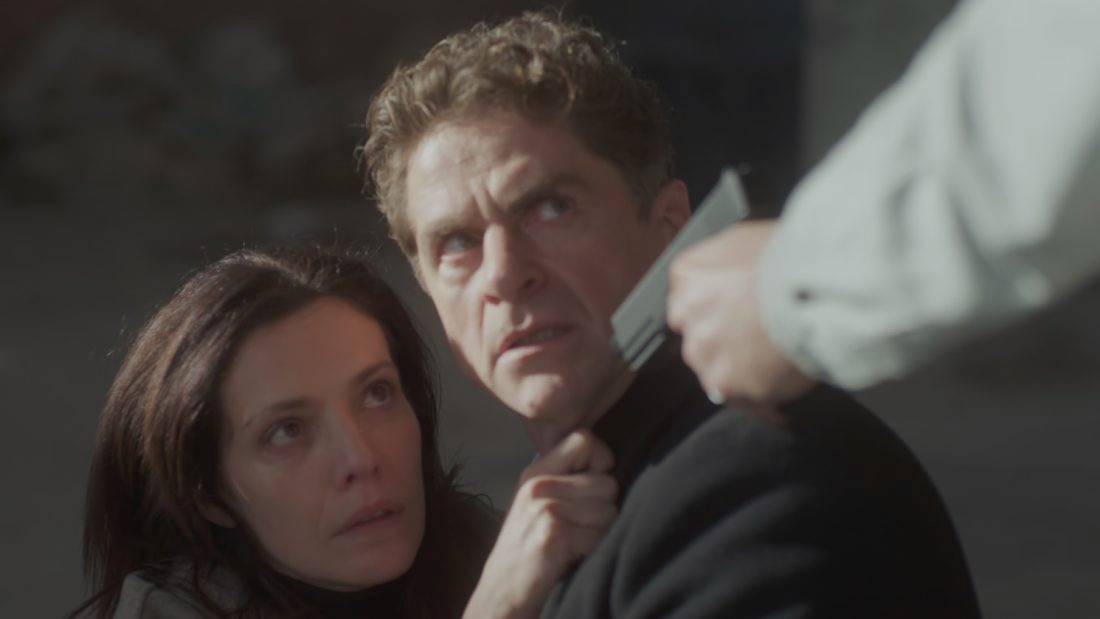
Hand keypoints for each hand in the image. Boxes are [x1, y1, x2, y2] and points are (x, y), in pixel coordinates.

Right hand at [463, 430, 617, 618]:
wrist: (500, 597)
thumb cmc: (528, 556)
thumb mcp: (537, 506)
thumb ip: (566, 481)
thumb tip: (610, 465)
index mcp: (536, 473)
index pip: (585, 439)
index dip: (601, 461)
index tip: (592, 488)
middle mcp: (539, 485)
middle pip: (608, 482)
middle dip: (603, 510)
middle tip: (578, 531)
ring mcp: (545, 507)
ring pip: (610, 511)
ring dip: (600, 534)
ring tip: (573, 546)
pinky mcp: (553, 533)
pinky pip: (601, 537)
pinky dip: (593, 554)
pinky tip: (570, 560)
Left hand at [667, 220, 817, 407]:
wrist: (818, 284)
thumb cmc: (794, 256)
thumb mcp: (748, 239)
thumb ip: (728, 263)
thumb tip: (738, 273)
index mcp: (689, 276)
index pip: (688, 301)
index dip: (717, 310)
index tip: (736, 314)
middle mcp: (688, 315)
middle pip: (699, 336)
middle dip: (724, 340)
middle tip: (760, 338)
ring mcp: (706, 352)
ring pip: (715, 370)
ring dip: (740, 370)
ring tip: (775, 366)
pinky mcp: (728, 383)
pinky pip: (745, 402)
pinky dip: (763, 404)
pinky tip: (782, 399)